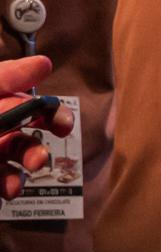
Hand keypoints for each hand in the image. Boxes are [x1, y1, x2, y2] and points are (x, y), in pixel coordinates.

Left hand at [1, 57, 74, 201]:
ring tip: (33, 166)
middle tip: (53, 148)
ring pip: (14, 158)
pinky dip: (10, 185)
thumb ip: (6, 78)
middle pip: (21, 133)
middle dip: (40, 137)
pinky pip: (2, 181)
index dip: (45, 110)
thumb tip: (45, 63)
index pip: (21, 102)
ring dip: (30, 161)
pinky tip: (11, 188)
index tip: (63, 124)